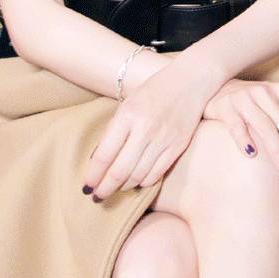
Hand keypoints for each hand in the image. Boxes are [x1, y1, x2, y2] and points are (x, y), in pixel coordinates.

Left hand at [82, 57, 210, 197]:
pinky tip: (136, 182)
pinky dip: (143, 182)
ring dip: (124, 187)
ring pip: (138, 176)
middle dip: (106, 188)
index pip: (104, 155)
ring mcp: (164, 139)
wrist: (191, 81)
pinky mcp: (178, 147)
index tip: (87, 187)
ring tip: (116, 189)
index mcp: (128, 115)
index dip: (93, 175)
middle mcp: (145, 129)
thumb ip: (115, 130)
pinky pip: (156, 174)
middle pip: (120, 171)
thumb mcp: (128, 103)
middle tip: (98, 196)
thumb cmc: (154, 91)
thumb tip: (98, 160)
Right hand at [204, 78, 278, 181]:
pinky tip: (251, 155)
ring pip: (267, 128)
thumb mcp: (274, 106)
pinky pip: (237, 126)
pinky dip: (244, 139)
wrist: (216, 88)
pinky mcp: (225, 107)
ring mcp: (245, 99)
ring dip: (278, 152)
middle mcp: (266, 93)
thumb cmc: (252, 105)